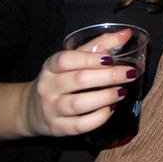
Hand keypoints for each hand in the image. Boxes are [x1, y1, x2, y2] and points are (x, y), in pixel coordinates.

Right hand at [23, 29, 138, 137]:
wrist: (32, 109)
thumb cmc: (60, 79)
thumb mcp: (73, 60)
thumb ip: (99, 46)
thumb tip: (126, 33)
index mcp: (50, 67)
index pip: (66, 59)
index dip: (90, 58)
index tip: (112, 59)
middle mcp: (48, 87)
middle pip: (79, 80)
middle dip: (109, 76)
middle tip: (129, 74)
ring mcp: (51, 109)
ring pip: (80, 103)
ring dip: (106, 97)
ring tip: (122, 92)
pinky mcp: (58, 128)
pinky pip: (80, 125)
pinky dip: (99, 117)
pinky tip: (111, 108)